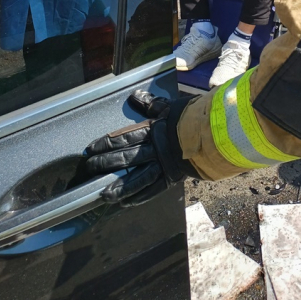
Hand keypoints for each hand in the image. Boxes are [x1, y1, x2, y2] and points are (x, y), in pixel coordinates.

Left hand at [84, 92, 183, 206]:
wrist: (212, 134)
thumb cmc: (190, 118)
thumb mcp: (169, 107)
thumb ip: (151, 104)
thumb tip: (135, 96)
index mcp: (151, 131)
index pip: (122, 138)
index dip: (105, 143)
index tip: (90, 149)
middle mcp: (153, 150)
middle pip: (125, 158)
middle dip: (105, 164)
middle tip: (89, 168)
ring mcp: (161, 166)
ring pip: (135, 179)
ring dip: (118, 187)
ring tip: (103, 194)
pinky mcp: (170, 179)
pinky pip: (151, 190)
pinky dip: (138, 197)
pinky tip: (126, 203)